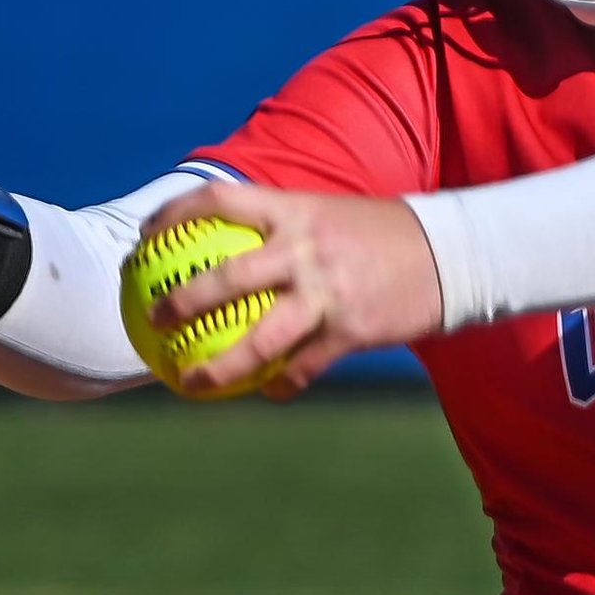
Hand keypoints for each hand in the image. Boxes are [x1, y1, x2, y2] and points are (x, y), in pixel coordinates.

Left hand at [141, 180, 444, 400]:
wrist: (449, 256)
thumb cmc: (380, 235)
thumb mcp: (329, 214)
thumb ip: (283, 226)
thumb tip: (228, 237)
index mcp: (295, 211)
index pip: (222, 200)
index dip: (176, 214)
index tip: (144, 237)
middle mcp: (305, 250)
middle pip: (227, 277)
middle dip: (181, 299)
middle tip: (153, 317)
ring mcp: (327, 293)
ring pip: (259, 340)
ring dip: (218, 366)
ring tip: (188, 381)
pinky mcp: (350, 331)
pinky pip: (302, 368)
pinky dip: (281, 384)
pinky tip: (267, 393)